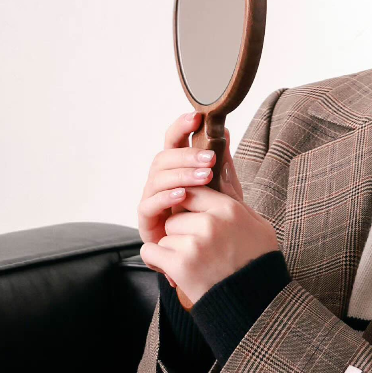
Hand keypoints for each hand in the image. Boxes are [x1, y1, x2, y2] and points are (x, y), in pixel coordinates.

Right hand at [137, 109, 245, 248]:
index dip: (181, 127)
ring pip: (157, 178)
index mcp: (176, 168)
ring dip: (182, 174)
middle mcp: (161, 180)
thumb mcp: (222, 188)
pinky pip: (150, 204)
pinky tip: (183, 195)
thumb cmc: (210, 218)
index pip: (173, 141)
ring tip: (205, 176)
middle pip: (164, 157)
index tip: (196, 117)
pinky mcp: (147, 220)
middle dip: (187, 155)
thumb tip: (225, 130)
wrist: (206, 256)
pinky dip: (166, 197)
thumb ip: (221, 162)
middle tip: (211, 157)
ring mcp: (152, 198)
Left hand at [140, 181, 280, 303]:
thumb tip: (222, 167)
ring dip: (171, 249)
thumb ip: (235, 197)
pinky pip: (152, 252)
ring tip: (190, 263)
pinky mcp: (181, 265)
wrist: (257, 303)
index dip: (189, 207)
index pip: (193, 192)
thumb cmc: (258, 262)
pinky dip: (157, 262)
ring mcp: (194, 244)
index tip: (191, 219)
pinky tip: (171, 269)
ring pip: (165, 235)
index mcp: (228, 209)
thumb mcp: (256, 223)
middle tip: (193, 247)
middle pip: (176, 216)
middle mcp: (210, 222)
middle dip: (180, 231)